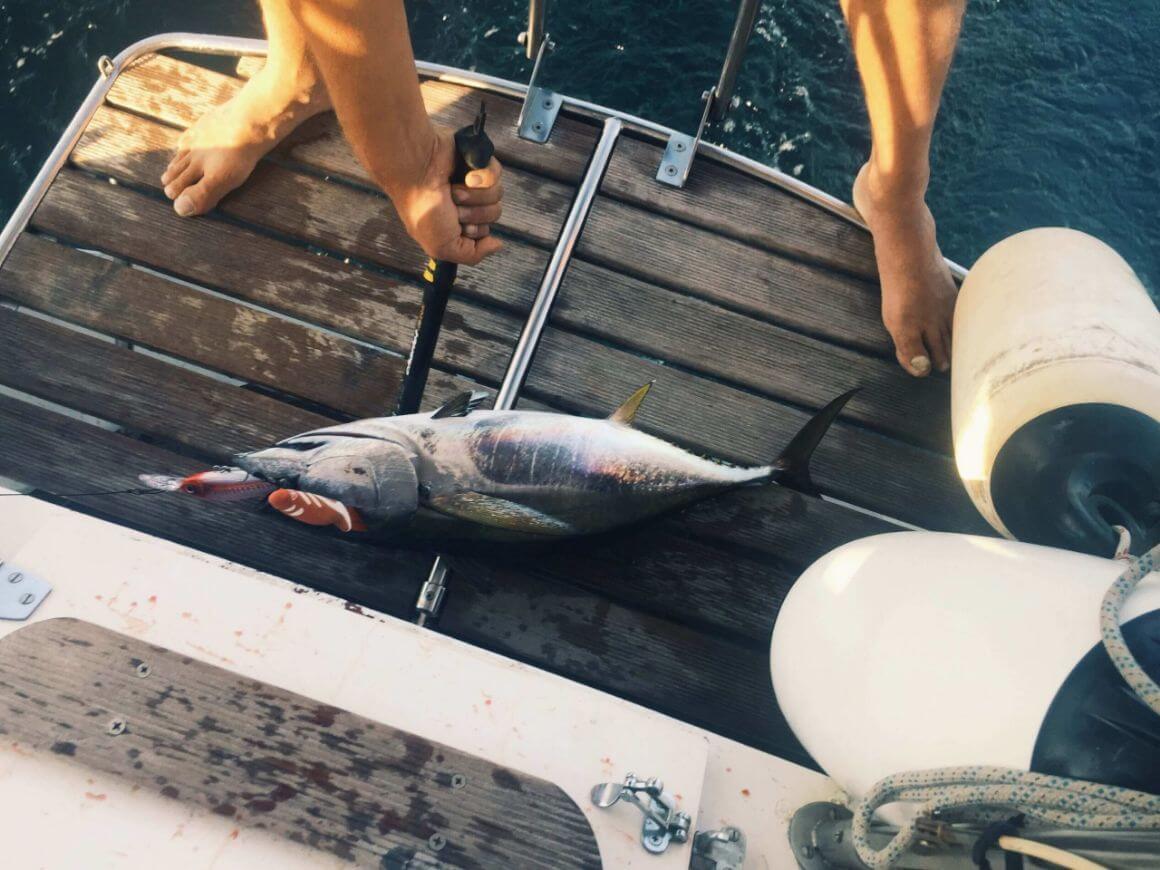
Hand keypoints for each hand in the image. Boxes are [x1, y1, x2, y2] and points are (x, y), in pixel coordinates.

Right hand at [390, 126, 503, 265]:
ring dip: (476, 195)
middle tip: (453, 205)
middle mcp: (467, 202)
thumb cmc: (424, 209)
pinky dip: (482, 176)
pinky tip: (467, 175)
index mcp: (458, 222)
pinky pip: (497, 173)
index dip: (475, 230)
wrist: (417, 170)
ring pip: (497, 194)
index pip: (485, 232)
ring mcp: (474, 181)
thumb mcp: (442, 247)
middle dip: (474, 212)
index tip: (457, 225)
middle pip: (494, 213)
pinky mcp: (479, 161)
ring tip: (454, 190)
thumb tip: (498, 245)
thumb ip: (471, 255)